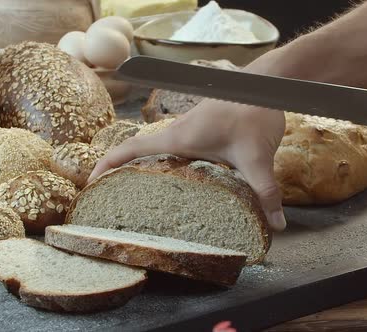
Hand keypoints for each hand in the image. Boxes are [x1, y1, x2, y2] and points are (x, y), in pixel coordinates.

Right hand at [88, 99, 286, 230]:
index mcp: (180, 138)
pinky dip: (167, 165)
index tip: (91, 183)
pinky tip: (179, 185)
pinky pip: (173, 151)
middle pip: (139, 153)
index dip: (108, 164)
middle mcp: (178, 134)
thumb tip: (275, 225)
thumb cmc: (253, 110)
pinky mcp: (199, 132)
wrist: (266, 83)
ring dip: (144, 170)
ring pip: (157, 153)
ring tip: (139, 199)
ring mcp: (187, 132)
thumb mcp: (257, 156)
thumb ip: (264, 191)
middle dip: (121, 174)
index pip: (132, 149)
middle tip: (112, 201)